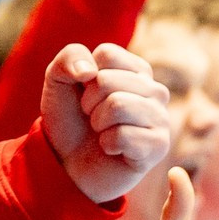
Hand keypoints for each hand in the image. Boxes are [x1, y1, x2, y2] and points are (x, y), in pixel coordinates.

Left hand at [42, 42, 170, 204]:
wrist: (69, 164)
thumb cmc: (70, 119)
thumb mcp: (58, 81)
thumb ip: (69, 58)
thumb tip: (89, 71)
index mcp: (136, 69)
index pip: (107, 55)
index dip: (84, 76)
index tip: (85, 94)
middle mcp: (155, 90)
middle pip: (108, 80)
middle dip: (87, 103)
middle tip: (92, 118)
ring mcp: (161, 117)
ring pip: (118, 105)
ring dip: (97, 123)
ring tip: (102, 132)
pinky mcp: (159, 145)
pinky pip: (124, 135)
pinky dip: (107, 144)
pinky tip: (112, 149)